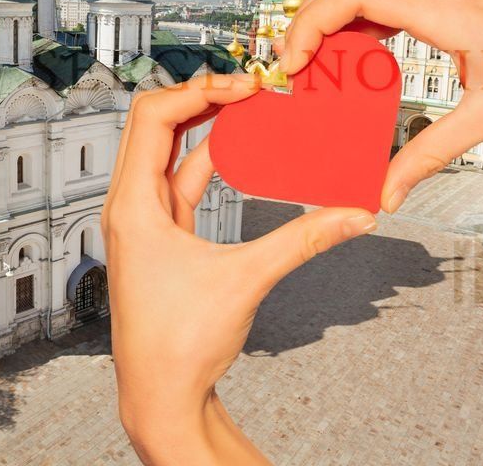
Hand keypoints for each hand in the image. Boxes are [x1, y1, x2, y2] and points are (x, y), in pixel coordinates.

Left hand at [103, 72, 376, 464]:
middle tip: (248, 87)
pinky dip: (209, 160)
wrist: (160, 397)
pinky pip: (180, 182)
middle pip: (155, 124)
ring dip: (206, 127)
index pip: (153, 116)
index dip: (199, 91)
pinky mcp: (160, 237)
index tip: (244, 85)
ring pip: (167, 152)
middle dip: (201, 99)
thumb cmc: (178, 347)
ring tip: (249, 108)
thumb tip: (353, 213)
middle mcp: (128, 206)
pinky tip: (240, 150)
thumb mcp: (246, 280)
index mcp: (131, 206)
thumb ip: (303, 240)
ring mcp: (142, 221)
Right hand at [279, 0, 482, 212]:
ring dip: (329, 12)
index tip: (294, 64)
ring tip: (321, 62)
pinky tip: (361, 56)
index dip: (309, 25)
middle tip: (297, 66)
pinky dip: (356, 15)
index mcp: (443, 11)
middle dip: (307, 16)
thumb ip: (431, 155)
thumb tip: (385, 193)